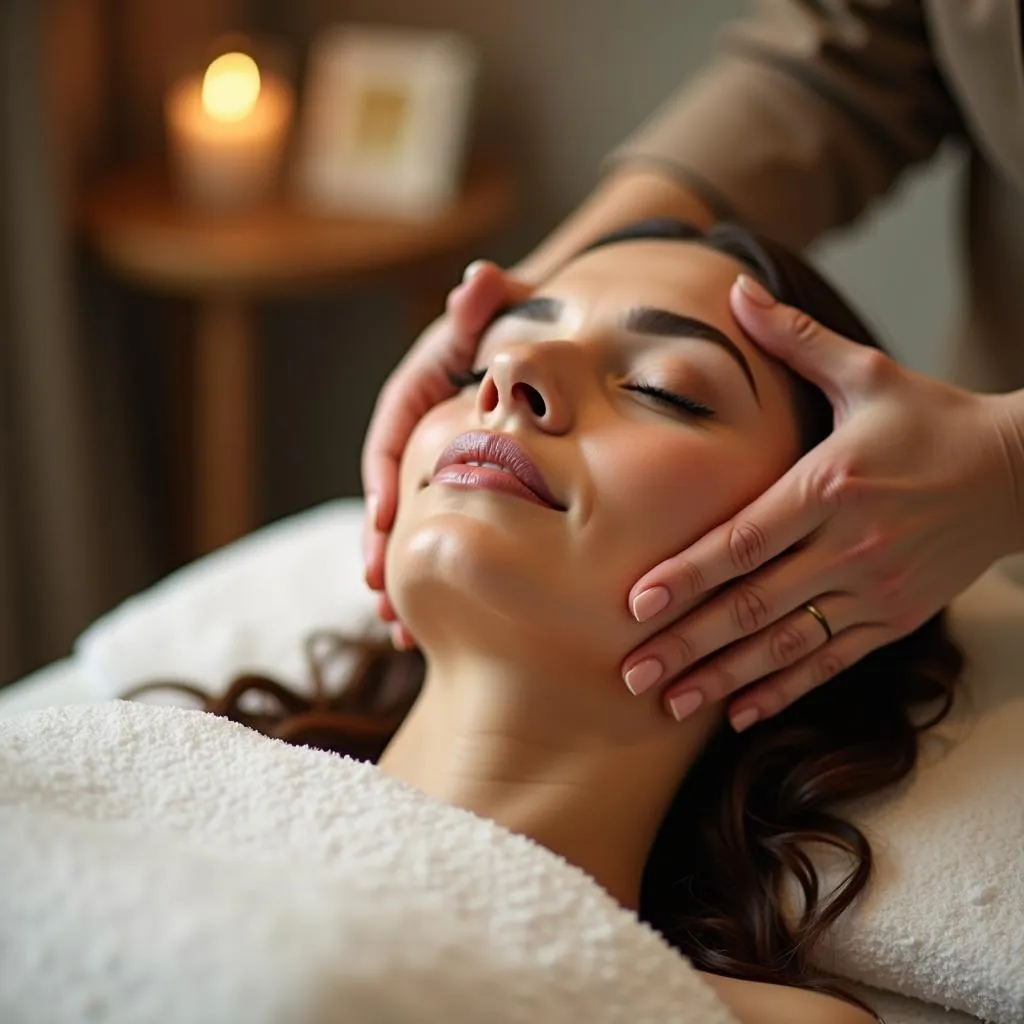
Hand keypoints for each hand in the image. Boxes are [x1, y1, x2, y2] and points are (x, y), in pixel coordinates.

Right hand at [362, 261, 532, 646]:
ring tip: (399, 628)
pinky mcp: (460, 491)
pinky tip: (433, 627)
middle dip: (383, 547)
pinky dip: (434, 579)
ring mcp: (437, 467)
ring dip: (402, 578)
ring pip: (411, 528)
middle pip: (390, 495)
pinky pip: (440, 538)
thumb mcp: (509, 310)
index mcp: (418, 392)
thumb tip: (479, 280)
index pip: (391, 436)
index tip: (384, 518)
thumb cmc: (526, 326)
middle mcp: (420, 434)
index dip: (385, 478)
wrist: (547, 345)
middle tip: (381, 595)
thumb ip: (490, 303)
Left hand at [621, 274, 1023, 730]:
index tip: (636, 604)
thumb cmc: (931, 419)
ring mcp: (876, 590)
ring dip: (724, 678)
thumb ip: (795, 340)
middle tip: (630, 673)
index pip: (747, 539)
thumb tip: (737, 289)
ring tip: (668, 703)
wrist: (1019, 473)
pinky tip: (740, 712)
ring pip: (786, 645)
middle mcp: (851, 545)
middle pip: (755, 604)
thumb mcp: (866, 373)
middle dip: (688, 642)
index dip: (690, 575)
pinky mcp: (896, 619)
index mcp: (831, 484)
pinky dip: (784, 689)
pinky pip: (831, 661)